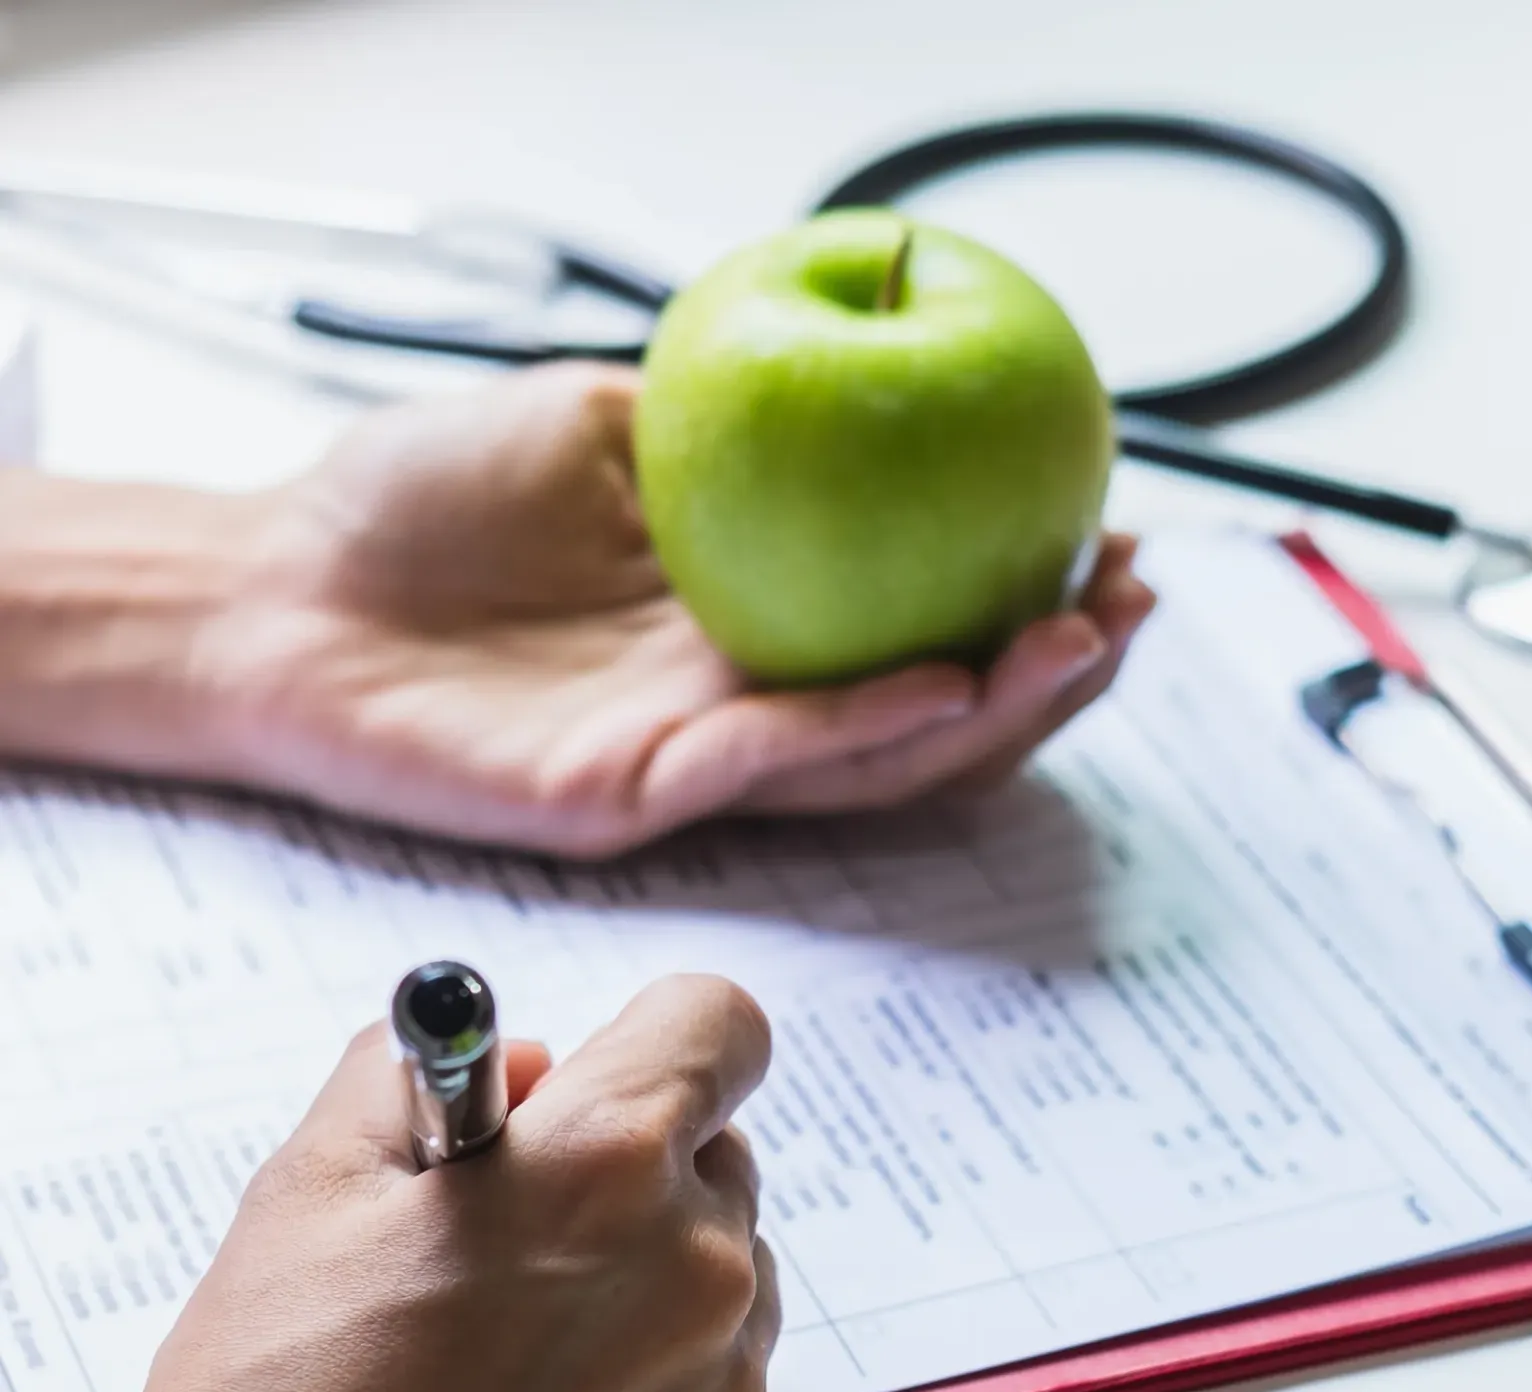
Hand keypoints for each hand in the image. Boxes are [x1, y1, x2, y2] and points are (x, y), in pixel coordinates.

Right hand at [0, 975, 776, 1391]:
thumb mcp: (311, 1183)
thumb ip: (429, 1079)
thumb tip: (530, 1071)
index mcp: (608, 1168)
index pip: (720, 1026)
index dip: (657, 1041)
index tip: (615, 1077)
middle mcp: (700, 1276)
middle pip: (718, 1166)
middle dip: (630, 1180)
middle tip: (509, 1249)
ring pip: (724, 1293)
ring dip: (647, 1299)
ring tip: (505, 1372)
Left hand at [216, 363, 1153, 854]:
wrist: (280, 593)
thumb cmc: (417, 505)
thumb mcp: (594, 409)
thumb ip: (717, 406)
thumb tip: (844, 340)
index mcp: (749, 616)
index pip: (918, 619)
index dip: (1022, 589)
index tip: (1110, 530)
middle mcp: (741, 698)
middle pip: (931, 711)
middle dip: (1047, 669)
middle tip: (1133, 603)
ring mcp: (694, 757)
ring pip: (876, 758)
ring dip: (990, 712)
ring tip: (1082, 645)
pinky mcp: (632, 793)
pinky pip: (769, 764)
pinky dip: (862, 730)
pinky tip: (940, 681)